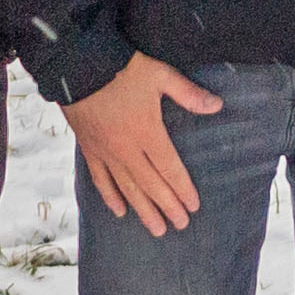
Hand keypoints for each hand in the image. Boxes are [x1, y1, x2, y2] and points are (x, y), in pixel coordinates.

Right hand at [63, 52, 225, 236]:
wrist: (78, 65)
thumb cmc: (122, 68)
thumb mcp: (160, 75)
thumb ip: (188, 94)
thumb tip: (217, 105)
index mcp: (148, 132)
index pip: (170, 168)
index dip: (182, 189)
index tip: (193, 206)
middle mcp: (127, 149)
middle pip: (151, 184)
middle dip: (167, 207)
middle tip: (180, 226)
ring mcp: (106, 152)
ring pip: (127, 188)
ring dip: (143, 210)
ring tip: (156, 229)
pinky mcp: (89, 149)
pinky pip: (100, 179)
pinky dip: (110, 196)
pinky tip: (120, 211)